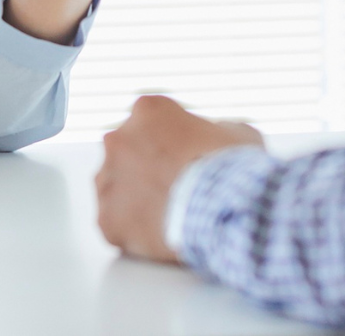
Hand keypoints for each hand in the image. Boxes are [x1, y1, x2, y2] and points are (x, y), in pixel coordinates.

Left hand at [96, 95, 263, 263]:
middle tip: (177, 187)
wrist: (223, 209)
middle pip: (128, 152)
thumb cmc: (232, 169)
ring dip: (136, 198)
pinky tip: (159, 234)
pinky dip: (133, 230)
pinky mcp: (107, 218)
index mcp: (148, 110)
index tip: (187, 156)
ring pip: (117, 187)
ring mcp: (109, 179)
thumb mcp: (237, 133)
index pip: (152, 120)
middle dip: (148, 167)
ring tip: (169, 214)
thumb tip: (217, 139)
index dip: (172, 141)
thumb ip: (216, 130)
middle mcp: (119, 139)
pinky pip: (116, 223)